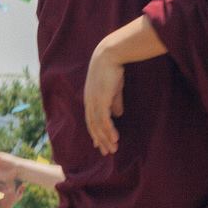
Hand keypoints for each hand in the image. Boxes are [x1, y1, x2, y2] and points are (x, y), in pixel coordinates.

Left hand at [83, 39, 124, 154]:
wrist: (109, 55)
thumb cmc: (112, 69)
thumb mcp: (114, 89)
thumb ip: (114, 102)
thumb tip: (118, 114)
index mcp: (90, 99)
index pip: (91, 120)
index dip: (95, 132)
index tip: (99, 144)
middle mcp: (89, 102)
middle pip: (93, 126)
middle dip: (100, 140)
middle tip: (107, 152)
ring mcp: (94, 102)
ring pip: (98, 126)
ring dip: (106, 139)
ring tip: (113, 149)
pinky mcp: (101, 100)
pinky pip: (104, 120)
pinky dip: (109, 130)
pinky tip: (115, 138)